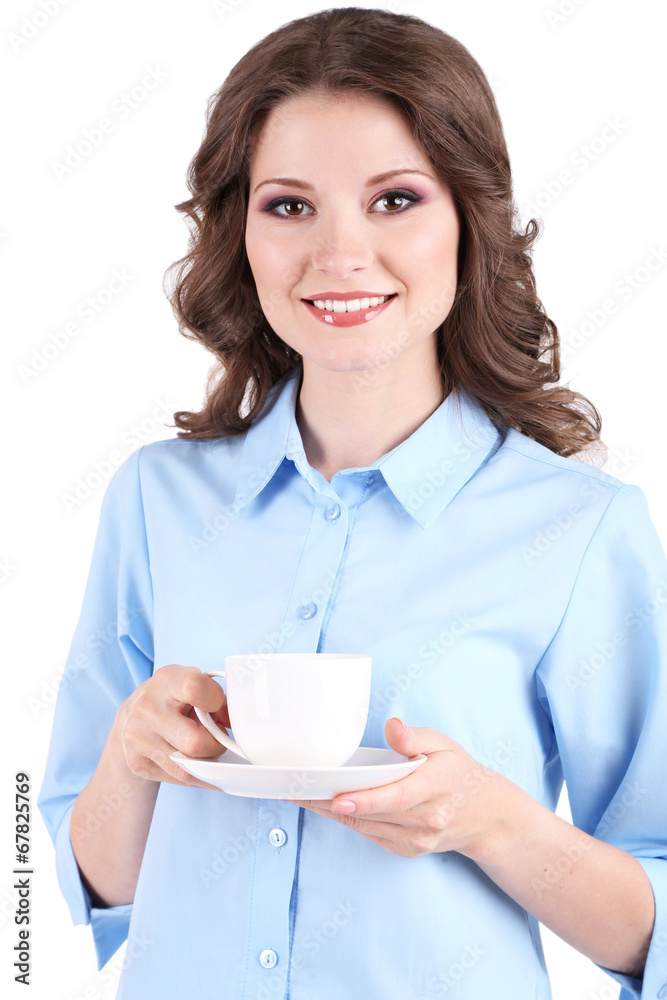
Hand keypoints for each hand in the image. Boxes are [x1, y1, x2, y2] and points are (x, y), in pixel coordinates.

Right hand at [109, 664, 230, 788]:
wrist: (131, 719)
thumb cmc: (173, 700)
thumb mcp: (193, 687)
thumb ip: (216, 700)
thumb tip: (235, 725)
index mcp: (166, 681)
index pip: (193, 688)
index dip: (215, 700)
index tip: (218, 706)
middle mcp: (147, 708)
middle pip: (194, 742)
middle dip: (215, 745)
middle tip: (215, 738)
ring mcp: (137, 737)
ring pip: (188, 766)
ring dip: (206, 761)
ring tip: (206, 750)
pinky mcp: (137, 763)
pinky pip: (180, 778)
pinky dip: (197, 774)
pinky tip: (201, 767)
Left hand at [291, 718, 516, 858]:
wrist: (485, 815)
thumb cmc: (458, 771)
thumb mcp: (443, 743)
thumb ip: (415, 736)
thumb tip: (393, 726)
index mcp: (437, 787)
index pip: (397, 797)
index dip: (365, 801)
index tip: (336, 799)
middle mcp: (427, 819)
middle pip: (374, 814)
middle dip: (331, 804)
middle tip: (295, 791)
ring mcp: (417, 839)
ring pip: (367, 827)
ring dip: (331, 813)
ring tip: (298, 796)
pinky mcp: (408, 850)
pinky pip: (371, 835)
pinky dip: (348, 822)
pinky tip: (324, 807)